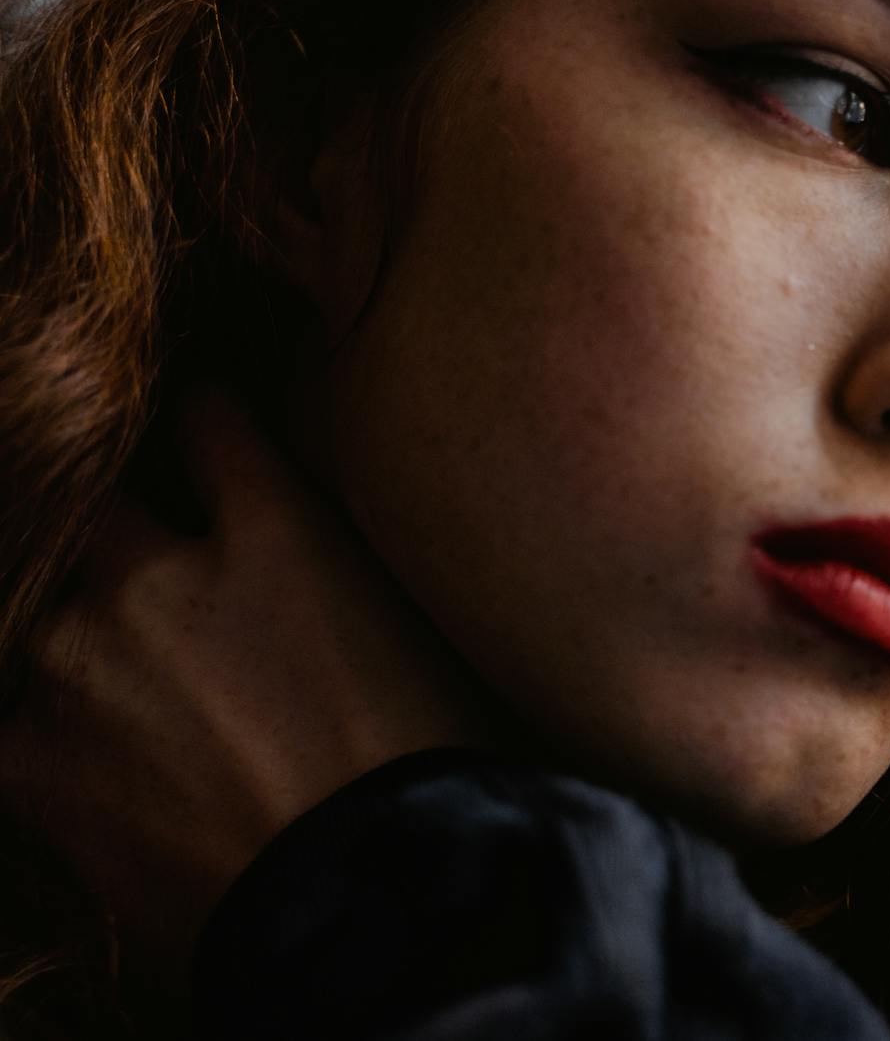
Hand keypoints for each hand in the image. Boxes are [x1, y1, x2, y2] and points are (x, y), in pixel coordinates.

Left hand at [0, 386, 499, 989]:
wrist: (370, 893)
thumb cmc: (427, 759)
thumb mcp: (411, 621)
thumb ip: (333, 561)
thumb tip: (307, 543)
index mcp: (274, 528)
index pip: (210, 420)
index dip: (207, 418)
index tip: (206, 431)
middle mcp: (159, 574)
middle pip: (101, 508)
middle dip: (127, 534)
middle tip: (170, 582)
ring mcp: (82, 666)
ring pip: (53, 616)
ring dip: (90, 644)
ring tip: (154, 698)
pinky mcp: (37, 763)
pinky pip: (8, 723)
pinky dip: (45, 731)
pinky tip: (96, 753)